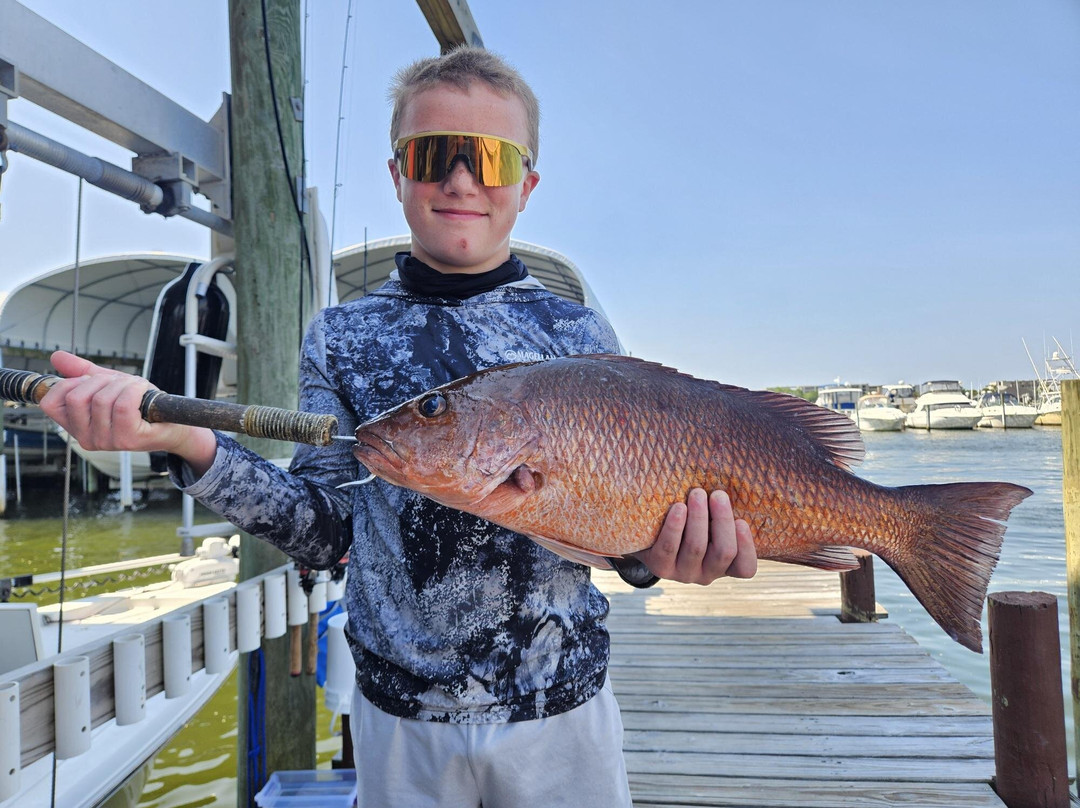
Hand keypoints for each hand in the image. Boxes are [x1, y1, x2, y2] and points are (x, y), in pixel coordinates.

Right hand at [38, 351, 217, 473]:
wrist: (172, 422)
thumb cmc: (139, 404)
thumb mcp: (107, 384)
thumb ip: (81, 372)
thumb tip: (56, 356)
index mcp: (76, 427)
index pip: (50, 403)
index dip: (67, 384)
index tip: (89, 380)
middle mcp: (87, 438)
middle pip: (77, 397)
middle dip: (99, 380)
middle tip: (118, 382)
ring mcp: (108, 441)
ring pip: (102, 399)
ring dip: (122, 383)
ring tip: (135, 387)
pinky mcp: (128, 439)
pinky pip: (123, 404)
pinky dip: (134, 389)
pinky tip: (142, 389)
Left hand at [633, 489, 756, 584]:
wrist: (650, 536)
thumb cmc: (690, 522)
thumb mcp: (710, 521)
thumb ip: (723, 510)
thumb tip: (741, 471)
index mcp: (725, 566)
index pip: (745, 568)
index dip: (747, 546)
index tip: (742, 520)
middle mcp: (706, 574)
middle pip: (723, 552)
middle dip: (723, 520)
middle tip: (718, 494)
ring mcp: (683, 573)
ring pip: (696, 547)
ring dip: (699, 518)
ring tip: (697, 493)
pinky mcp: (660, 567)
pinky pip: (668, 547)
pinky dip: (675, 526)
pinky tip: (678, 507)